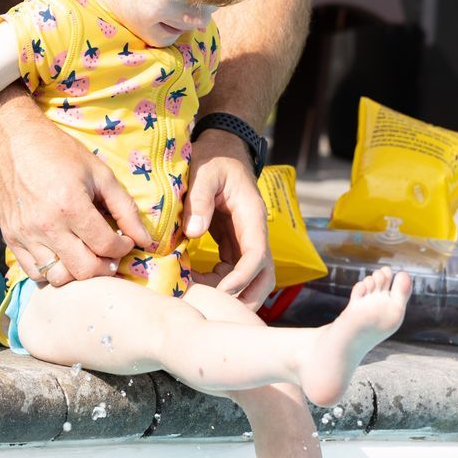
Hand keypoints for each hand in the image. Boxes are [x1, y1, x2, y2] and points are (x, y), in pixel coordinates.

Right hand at [0, 99, 153, 286]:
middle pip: (83, 270)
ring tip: (86, 257)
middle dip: (105, 267)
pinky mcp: (10, 238)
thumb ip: (125, 208)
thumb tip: (146, 240)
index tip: (124, 240)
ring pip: (58, 278)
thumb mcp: (99, 172)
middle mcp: (46, 225)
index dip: (123, 248)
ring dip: (78, 273)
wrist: (12, 140)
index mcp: (70, 204)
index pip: (105, 246)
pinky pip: (34, 273)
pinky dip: (52, 272)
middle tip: (110, 255)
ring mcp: (25, 234)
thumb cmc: (59, 152)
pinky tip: (63, 256)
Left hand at [183, 131, 272, 306]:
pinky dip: (218, 282)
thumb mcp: (203, 172)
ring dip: (231, 293)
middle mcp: (254, 231)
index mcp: (251, 215)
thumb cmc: (213, 158)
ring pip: (250, 277)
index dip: (243, 277)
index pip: (257, 255)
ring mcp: (245, 239)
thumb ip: (199, 199)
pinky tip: (194, 281)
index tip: (222, 290)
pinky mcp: (233, 242)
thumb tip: (193, 232)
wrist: (222, 149)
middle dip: (246, 297)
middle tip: (214, 308)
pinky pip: (232, 269)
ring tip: (198, 292)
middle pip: (264, 276)